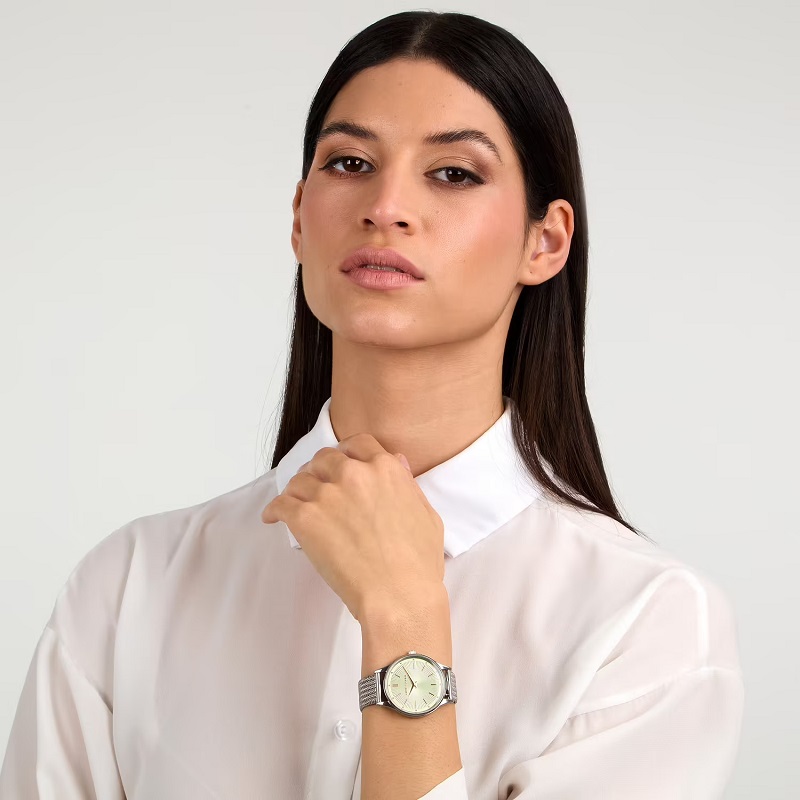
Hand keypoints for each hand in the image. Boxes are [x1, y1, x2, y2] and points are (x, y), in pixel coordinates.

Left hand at [261, 434, 445, 622]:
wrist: (399, 596)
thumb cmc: (418, 564)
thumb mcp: (427, 515)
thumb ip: (407, 484)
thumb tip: (396, 462)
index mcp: (385, 469)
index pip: (358, 444)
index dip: (347, 453)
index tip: (341, 465)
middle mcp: (354, 474)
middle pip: (324, 458)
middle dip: (320, 470)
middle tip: (318, 487)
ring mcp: (328, 494)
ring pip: (300, 479)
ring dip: (297, 490)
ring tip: (296, 504)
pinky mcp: (306, 518)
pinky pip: (280, 504)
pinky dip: (274, 510)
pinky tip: (274, 518)